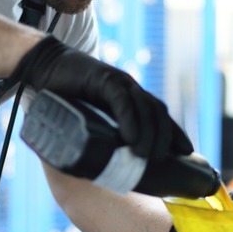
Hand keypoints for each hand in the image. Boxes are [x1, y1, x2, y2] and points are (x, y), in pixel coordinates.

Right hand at [11, 35, 192, 158]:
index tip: (187, 154)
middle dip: (165, 138)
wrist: (45, 66)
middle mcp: (129, 87)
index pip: (159, 115)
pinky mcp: (103, 79)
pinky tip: (130, 138)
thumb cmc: (64, 94)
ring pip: (144, 108)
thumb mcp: (87, 115)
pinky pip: (122, 100)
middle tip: (163, 161)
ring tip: (145, 156)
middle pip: (157, 113)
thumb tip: (102, 166)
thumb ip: (98, 132)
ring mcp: (118, 81)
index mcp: (129, 96)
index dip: (175, 133)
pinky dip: (129, 120)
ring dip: (148, 134)